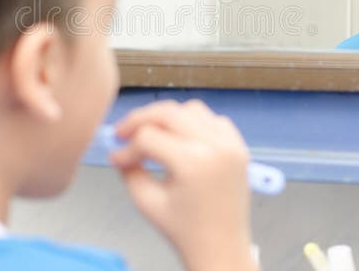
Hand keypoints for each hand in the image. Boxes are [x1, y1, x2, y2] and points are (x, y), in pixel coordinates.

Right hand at [110, 99, 256, 270]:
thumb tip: (119, 151)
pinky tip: (181, 138)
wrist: (221, 249)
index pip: (148, 137)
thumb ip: (129, 171)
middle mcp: (215, 147)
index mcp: (193, 162)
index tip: (119, 159)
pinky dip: (195, 123)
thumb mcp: (147, 202)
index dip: (127, 147)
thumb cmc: (187, 232)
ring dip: (168, 117)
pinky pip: (214, 120)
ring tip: (153, 134)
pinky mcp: (239, 147)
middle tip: (125, 132)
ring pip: (191, 109)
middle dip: (141, 119)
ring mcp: (231, 145)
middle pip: (168, 112)